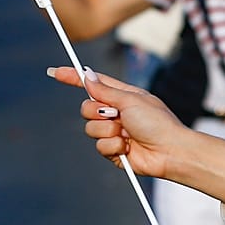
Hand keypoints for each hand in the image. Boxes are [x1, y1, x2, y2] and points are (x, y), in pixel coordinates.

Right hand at [63, 66, 187, 177]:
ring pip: (90, 128)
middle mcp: (116, 113)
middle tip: (116, 114)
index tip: (55, 72)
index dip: (73, 77)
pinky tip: (127, 147)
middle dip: (97, 111)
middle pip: (86, 107)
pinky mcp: (113, 151)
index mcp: (122, 96)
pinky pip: (99, 146)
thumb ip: (106, 90)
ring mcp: (114, 132)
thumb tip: (87, 75)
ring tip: (127, 133)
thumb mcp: (131, 100)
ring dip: (108, 130)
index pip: (93, 84)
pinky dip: (113, 145)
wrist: (170, 152)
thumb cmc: (158, 122)